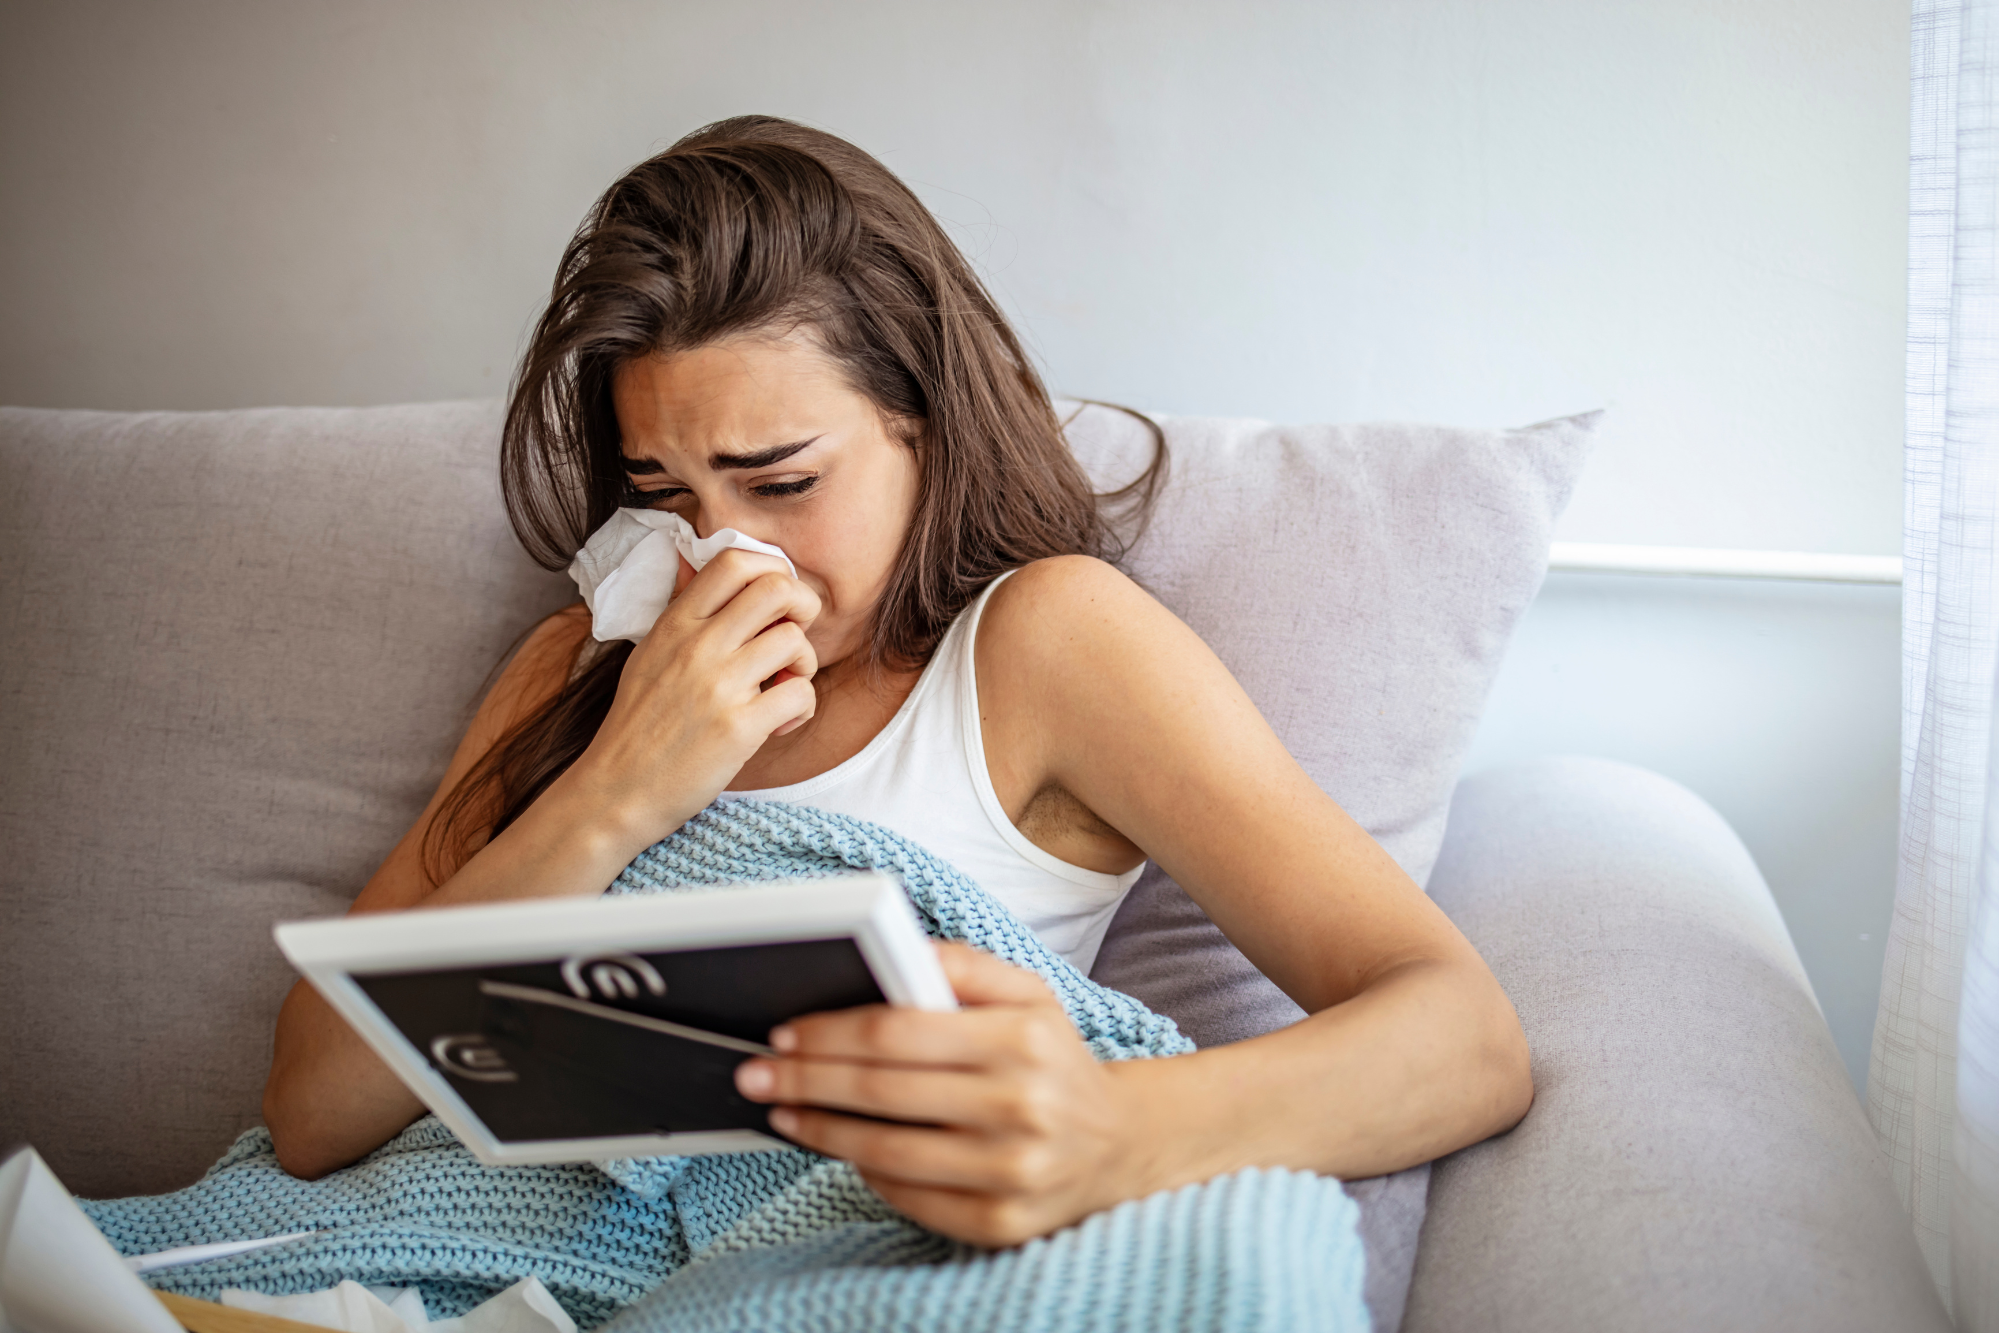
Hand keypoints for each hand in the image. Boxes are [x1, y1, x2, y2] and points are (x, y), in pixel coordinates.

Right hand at [575, 547, 819, 843]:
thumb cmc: (638, 724)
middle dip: (804, 606)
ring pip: (795, 641)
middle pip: (777, 588)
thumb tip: (690, 560)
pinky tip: (780, 722)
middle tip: (793, 636)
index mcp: (676, 623)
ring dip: (805, 662)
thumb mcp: (649, 653)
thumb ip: (679, 609)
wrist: (616, 790)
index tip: (774, 601)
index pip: (734, 560)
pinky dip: (802, 707)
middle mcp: (697, 646)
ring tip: (785, 685)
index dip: (771, 569)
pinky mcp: (738, 728)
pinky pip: (800, 694)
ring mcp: (718, 686)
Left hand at [732, 942, 1148, 1246]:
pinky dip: (866, 1172)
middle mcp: (1021, 1106)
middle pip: (882, 1093)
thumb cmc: (1052, 1058)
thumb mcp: (1028, 993)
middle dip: (805, 1081)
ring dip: (820, 1131)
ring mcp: (1011, 1172)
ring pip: (886, 1152)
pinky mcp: (1000, 1223)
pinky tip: (841, 1148)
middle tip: (755, 1074)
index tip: (783, 1033)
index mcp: (1022, 1038)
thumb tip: (895, 951)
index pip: (898, 1032)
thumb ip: (964, 965)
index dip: (829, 1034)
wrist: (1117, 1145)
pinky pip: (910, 1198)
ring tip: (782, 1113)